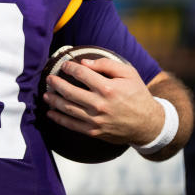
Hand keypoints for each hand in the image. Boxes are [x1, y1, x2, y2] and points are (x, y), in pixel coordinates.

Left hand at [42, 56, 162, 145]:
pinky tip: (51, 112)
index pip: (81, 74)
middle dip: (56, 83)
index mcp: (108, 88)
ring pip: (68, 108)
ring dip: (53, 100)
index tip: (65, 65)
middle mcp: (100, 105)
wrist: (148, 124)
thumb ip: (106, 65)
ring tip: (46, 94)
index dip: (70, 68)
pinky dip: (58, 118)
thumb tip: (83, 63)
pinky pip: (71, 125)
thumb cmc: (137, 94)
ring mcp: (96, 120)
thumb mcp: (128, 74)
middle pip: (70, 91)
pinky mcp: (94, 132)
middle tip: (49, 78)